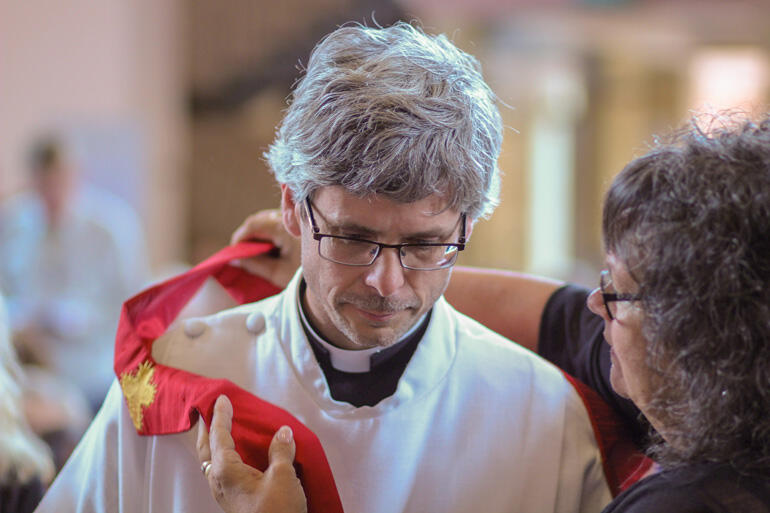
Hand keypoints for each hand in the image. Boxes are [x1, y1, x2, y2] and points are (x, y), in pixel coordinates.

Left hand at [197, 395, 307, 512]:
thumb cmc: (276, 510)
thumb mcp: (283, 476)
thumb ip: (280, 451)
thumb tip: (282, 433)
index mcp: (225, 470)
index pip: (219, 436)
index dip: (221, 415)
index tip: (222, 399)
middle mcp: (219, 482)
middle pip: (205, 450)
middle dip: (206, 431)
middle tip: (207, 413)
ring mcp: (224, 494)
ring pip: (212, 463)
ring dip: (213, 445)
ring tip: (219, 431)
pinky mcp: (234, 502)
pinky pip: (222, 472)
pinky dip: (223, 457)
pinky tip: (236, 457)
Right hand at [230, 209, 299, 287]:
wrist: (332, 275)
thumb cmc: (305, 275)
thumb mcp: (277, 273)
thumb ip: (254, 265)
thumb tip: (234, 259)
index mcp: (283, 228)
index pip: (253, 224)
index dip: (240, 237)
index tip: (233, 252)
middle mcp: (289, 219)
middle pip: (259, 219)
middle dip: (247, 235)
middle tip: (241, 253)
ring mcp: (295, 219)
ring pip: (267, 219)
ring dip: (257, 233)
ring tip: (254, 252)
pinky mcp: (298, 223)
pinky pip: (277, 222)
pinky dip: (268, 232)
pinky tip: (268, 248)